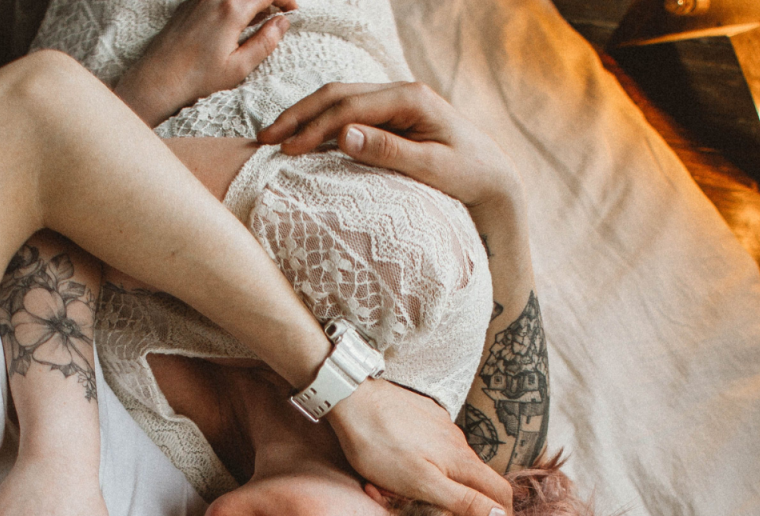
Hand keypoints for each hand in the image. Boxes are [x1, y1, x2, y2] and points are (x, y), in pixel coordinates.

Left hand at [113, 0, 295, 126]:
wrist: (158, 78)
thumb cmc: (197, 78)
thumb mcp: (239, 68)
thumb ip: (265, 42)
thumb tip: (282, 22)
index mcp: (232, 10)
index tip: (292, 10)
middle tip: (278, 13)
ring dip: (250, 0)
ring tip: (258, 17)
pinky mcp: (190, 3)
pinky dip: (233, 1)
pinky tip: (235, 18)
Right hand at [258, 81, 517, 211]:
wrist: (493, 178)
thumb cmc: (468, 176)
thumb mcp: (431, 168)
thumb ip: (388, 151)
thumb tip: (343, 136)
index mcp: (410, 98)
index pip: (350, 106)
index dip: (314, 126)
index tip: (286, 148)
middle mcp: (401, 92)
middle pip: (338, 94)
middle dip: (299, 115)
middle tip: (265, 138)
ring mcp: (395, 102)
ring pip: (340, 99)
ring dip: (306, 116)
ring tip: (274, 137)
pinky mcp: (391, 116)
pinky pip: (349, 113)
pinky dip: (321, 124)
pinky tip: (301, 140)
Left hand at [326, 379, 512, 515]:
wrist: (352, 400)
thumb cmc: (381, 447)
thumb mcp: (422, 485)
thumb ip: (463, 502)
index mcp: (463, 462)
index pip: (502, 493)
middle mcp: (459, 443)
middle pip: (474, 483)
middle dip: (454, 506)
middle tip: (419, 514)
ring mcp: (441, 428)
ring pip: (447, 468)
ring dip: (426, 488)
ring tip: (387, 492)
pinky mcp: (423, 418)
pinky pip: (428, 450)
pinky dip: (413, 467)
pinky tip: (387, 470)